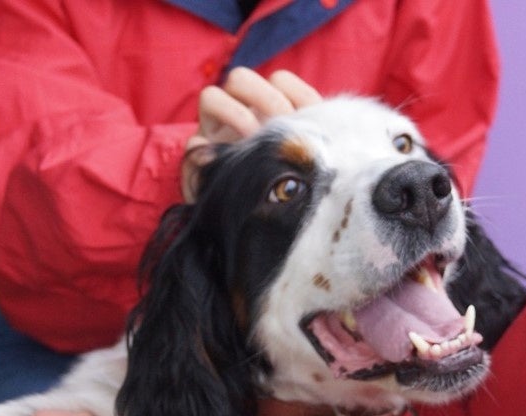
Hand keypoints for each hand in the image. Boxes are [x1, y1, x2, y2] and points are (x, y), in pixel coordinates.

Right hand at [182, 67, 322, 200]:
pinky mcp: (198, 160)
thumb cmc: (288, 189)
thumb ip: (314, 140)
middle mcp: (238, 113)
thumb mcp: (305, 160)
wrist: (254, 227)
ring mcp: (213, 133)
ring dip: (235, 114)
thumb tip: (331, 123)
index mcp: (268, 110)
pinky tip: (230, 164)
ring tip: (253, 140)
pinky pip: (194, 145)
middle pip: (241, 78)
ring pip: (211, 96)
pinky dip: (207, 150)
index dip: (297, 93)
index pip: (280, 81)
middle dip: (265, 98)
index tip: (309, 118)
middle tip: (281, 126)